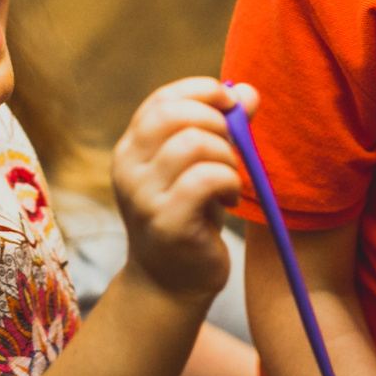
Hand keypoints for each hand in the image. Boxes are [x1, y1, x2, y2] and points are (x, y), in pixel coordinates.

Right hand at [113, 78, 254, 300]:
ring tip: (231, 177)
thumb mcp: (201, 165)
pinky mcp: (166, 222)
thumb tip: (247, 92)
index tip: (232, 103)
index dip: (202, 91)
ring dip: (227, 156)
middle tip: (232, 147)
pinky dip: (229, 182)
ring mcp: (143, 196)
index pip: (162, 100)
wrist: (171, 283)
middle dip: (216, 121)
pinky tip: (229, 199)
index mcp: (131, 148)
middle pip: (173, 114)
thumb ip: (223, 127)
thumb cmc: (191, 216)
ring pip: (194, 143)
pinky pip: (205, 179)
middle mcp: (128, 168)